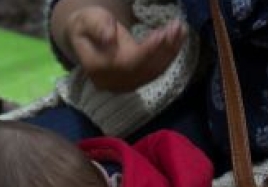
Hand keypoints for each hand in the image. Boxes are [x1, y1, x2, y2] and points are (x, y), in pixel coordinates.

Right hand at [64, 7, 185, 92]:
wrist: (86, 39)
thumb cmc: (87, 26)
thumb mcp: (88, 20)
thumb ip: (98, 27)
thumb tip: (109, 39)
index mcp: (97, 67)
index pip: (127, 62)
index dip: (147, 50)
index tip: (162, 33)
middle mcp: (111, 82)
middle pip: (143, 69)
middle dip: (164, 49)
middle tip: (178, 27)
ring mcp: (122, 86)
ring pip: (152, 72)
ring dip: (170, 52)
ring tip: (181, 31)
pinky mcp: (133, 84)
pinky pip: (154, 73)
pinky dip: (168, 58)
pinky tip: (177, 41)